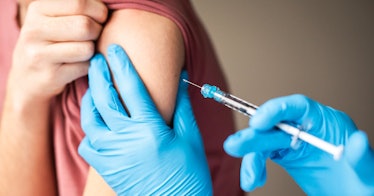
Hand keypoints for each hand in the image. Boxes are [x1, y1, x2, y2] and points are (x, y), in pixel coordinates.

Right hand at [8, 0, 106, 103]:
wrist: (28, 78)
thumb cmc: (52, 43)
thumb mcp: (56, 20)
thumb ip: (78, 10)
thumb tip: (108, 5)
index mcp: (38, 9)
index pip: (79, 3)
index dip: (99, 11)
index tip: (99, 19)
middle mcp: (35, 30)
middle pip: (85, 26)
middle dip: (98, 32)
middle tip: (93, 37)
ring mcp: (39, 54)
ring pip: (87, 48)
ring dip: (93, 51)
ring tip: (83, 51)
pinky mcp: (50, 76)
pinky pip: (85, 67)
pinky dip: (88, 67)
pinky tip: (76, 66)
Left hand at [78, 44, 211, 194]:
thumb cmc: (188, 174)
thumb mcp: (189, 137)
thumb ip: (181, 106)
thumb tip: (180, 79)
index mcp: (150, 129)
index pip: (132, 88)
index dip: (123, 65)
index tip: (116, 50)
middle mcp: (127, 140)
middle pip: (105, 98)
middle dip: (99, 74)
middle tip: (97, 60)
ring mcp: (113, 155)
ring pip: (91, 119)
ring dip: (90, 99)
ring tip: (94, 88)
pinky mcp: (107, 168)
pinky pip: (88, 143)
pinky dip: (91, 128)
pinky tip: (98, 122)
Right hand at [224, 94, 373, 194]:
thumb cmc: (363, 182)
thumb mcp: (367, 173)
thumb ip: (362, 157)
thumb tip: (358, 140)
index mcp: (326, 122)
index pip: (298, 107)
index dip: (276, 110)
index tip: (258, 121)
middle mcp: (305, 127)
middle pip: (274, 125)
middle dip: (254, 136)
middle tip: (235, 146)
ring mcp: (292, 141)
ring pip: (263, 141)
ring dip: (250, 156)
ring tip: (249, 176)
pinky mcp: (284, 154)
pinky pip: (262, 156)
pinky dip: (254, 167)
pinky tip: (253, 180)